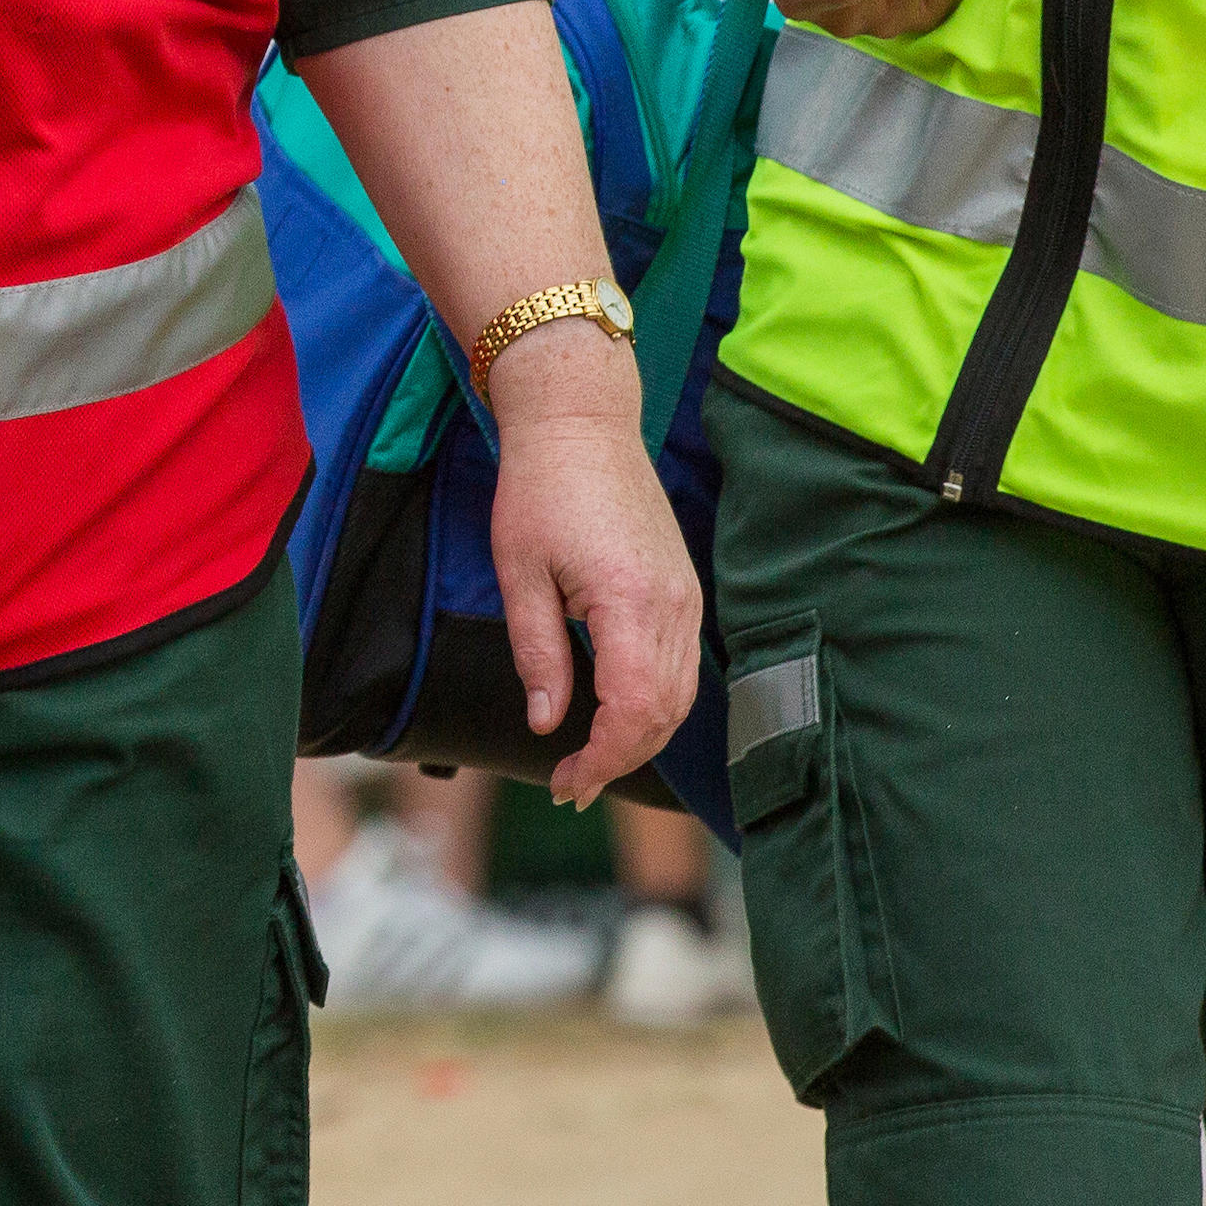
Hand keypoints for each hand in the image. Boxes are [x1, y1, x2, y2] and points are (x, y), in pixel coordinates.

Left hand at [479, 331, 699, 806]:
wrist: (580, 421)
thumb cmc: (540, 488)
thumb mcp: (519, 574)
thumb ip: (538, 654)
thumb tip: (547, 724)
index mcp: (629, 600)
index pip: (633, 709)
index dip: (603, 759)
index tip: (565, 782)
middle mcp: (671, 603)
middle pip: (666, 712)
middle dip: (621, 759)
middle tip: (570, 784)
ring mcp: (685, 595)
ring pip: (682, 694)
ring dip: (642, 737)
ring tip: (592, 761)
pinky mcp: (684, 588)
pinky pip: (683, 666)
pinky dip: (657, 703)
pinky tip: (620, 715)